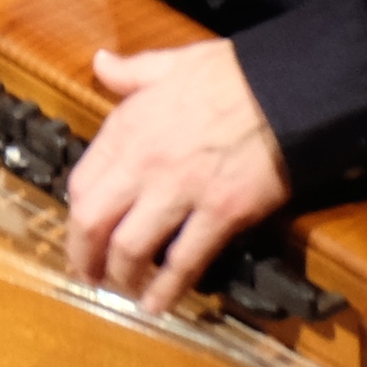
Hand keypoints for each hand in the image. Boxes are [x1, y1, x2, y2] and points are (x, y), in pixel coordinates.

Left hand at [64, 38, 290, 312]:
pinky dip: (168, 288)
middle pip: (93, 221)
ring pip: (131, 247)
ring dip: (121, 276)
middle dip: (84, 255)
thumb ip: (131, 72)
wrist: (290, 88)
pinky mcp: (222, 214)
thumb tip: (102, 63)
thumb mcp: (171, 62)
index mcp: (127, 129)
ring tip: (122, 289)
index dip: (76, 215)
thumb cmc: (234, 73)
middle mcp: (144, 164)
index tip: (79, 230)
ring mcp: (181, 192)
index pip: (80, 183)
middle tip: (88, 273)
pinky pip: (185, 260)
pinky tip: (160, 304)